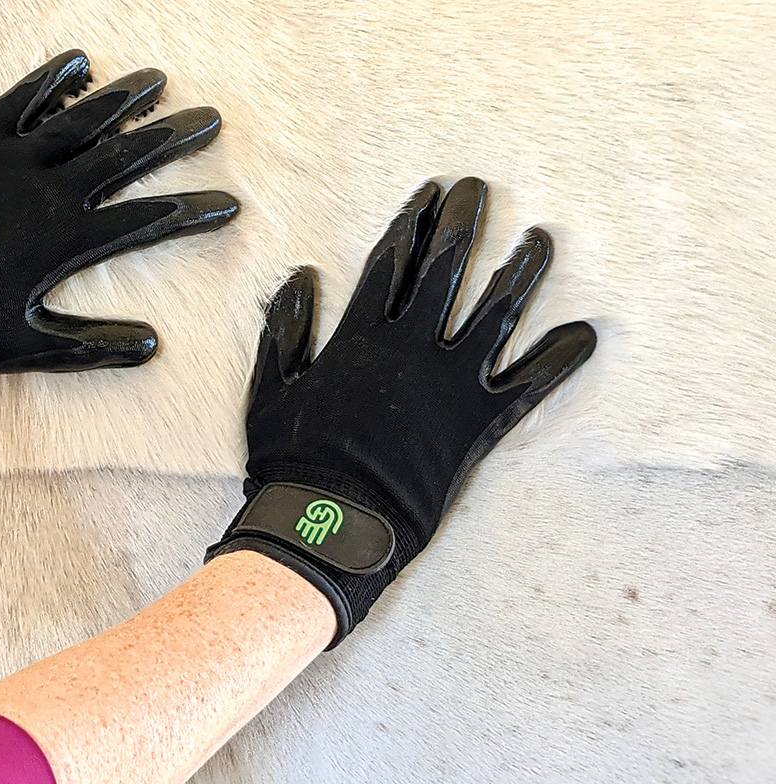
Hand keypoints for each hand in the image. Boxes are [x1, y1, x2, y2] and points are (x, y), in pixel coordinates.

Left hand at [0, 49, 237, 370]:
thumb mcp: (24, 346)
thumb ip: (90, 346)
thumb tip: (148, 346)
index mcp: (66, 241)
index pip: (146, 222)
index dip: (191, 212)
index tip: (228, 204)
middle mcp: (50, 191)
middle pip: (125, 156)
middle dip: (173, 138)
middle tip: (210, 121)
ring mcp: (14, 160)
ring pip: (82, 119)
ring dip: (125, 98)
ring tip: (160, 81)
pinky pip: (23, 101)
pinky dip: (53, 80)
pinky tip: (80, 60)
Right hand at [206, 177, 595, 647]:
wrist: (330, 520)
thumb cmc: (294, 458)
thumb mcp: (271, 388)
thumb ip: (285, 329)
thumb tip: (303, 275)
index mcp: (362, 335)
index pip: (394, 260)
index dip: (412, 221)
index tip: (429, 192)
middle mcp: (412, 346)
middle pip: (447, 267)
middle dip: (464, 221)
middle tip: (478, 189)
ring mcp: (450, 381)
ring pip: (496, 311)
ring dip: (521, 270)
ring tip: (541, 238)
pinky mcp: (478, 420)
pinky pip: (528, 384)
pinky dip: (559, 359)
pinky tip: (585, 333)